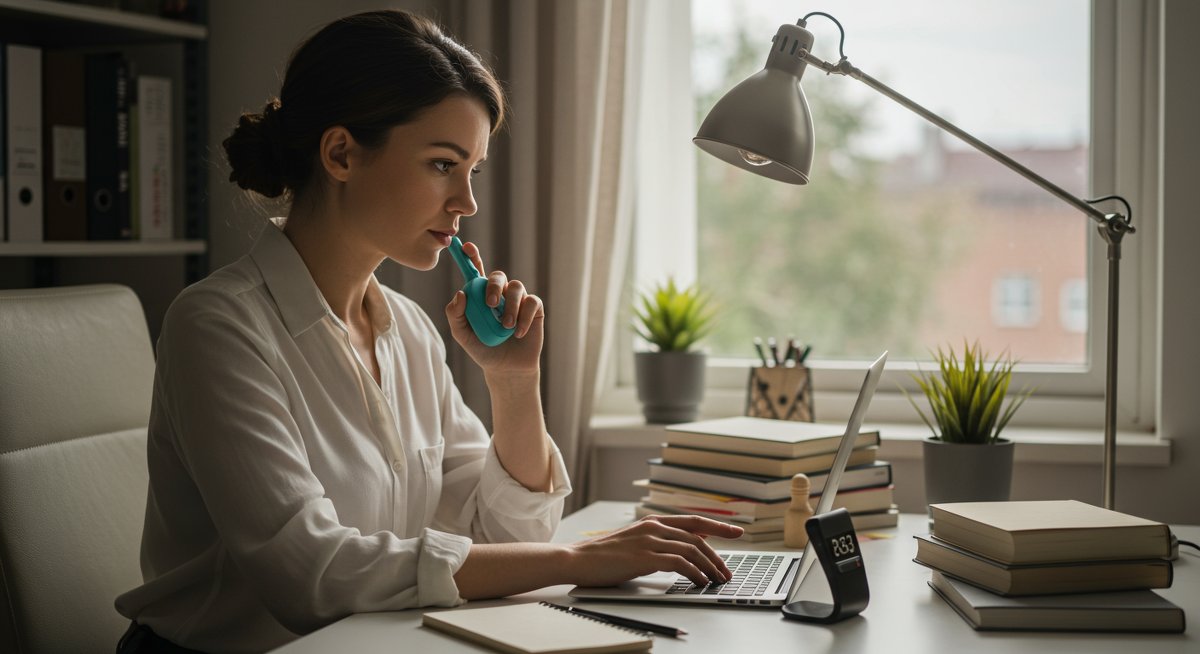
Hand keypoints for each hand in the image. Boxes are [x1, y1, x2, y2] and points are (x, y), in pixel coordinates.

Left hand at [444, 241, 544, 375]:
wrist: (506, 369)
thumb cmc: (483, 350)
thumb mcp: (462, 335)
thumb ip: (455, 315)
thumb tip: (460, 293)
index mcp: (481, 296)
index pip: (476, 271)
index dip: (472, 257)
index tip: (466, 247)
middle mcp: (500, 294)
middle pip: (498, 276)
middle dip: (493, 286)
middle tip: (490, 304)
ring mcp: (518, 300)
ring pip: (516, 287)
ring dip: (510, 306)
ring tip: (505, 327)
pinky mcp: (535, 309)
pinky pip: (531, 302)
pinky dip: (524, 317)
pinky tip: (518, 333)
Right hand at [565, 514, 743, 587]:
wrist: (577, 559)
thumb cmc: (603, 556)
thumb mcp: (634, 542)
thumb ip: (657, 541)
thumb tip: (682, 548)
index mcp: (652, 521)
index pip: (693, 521)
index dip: (717, 526)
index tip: (736, 531)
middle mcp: (653, 526)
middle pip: (697, 536)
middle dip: (718, 554)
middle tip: (728, 570)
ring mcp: (649, 540)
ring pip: (692, 549)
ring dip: (710, 566)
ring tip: (717, 579)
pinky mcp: (644, 557)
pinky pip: (680, 563)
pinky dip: (694, 573)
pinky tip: (699, 581)